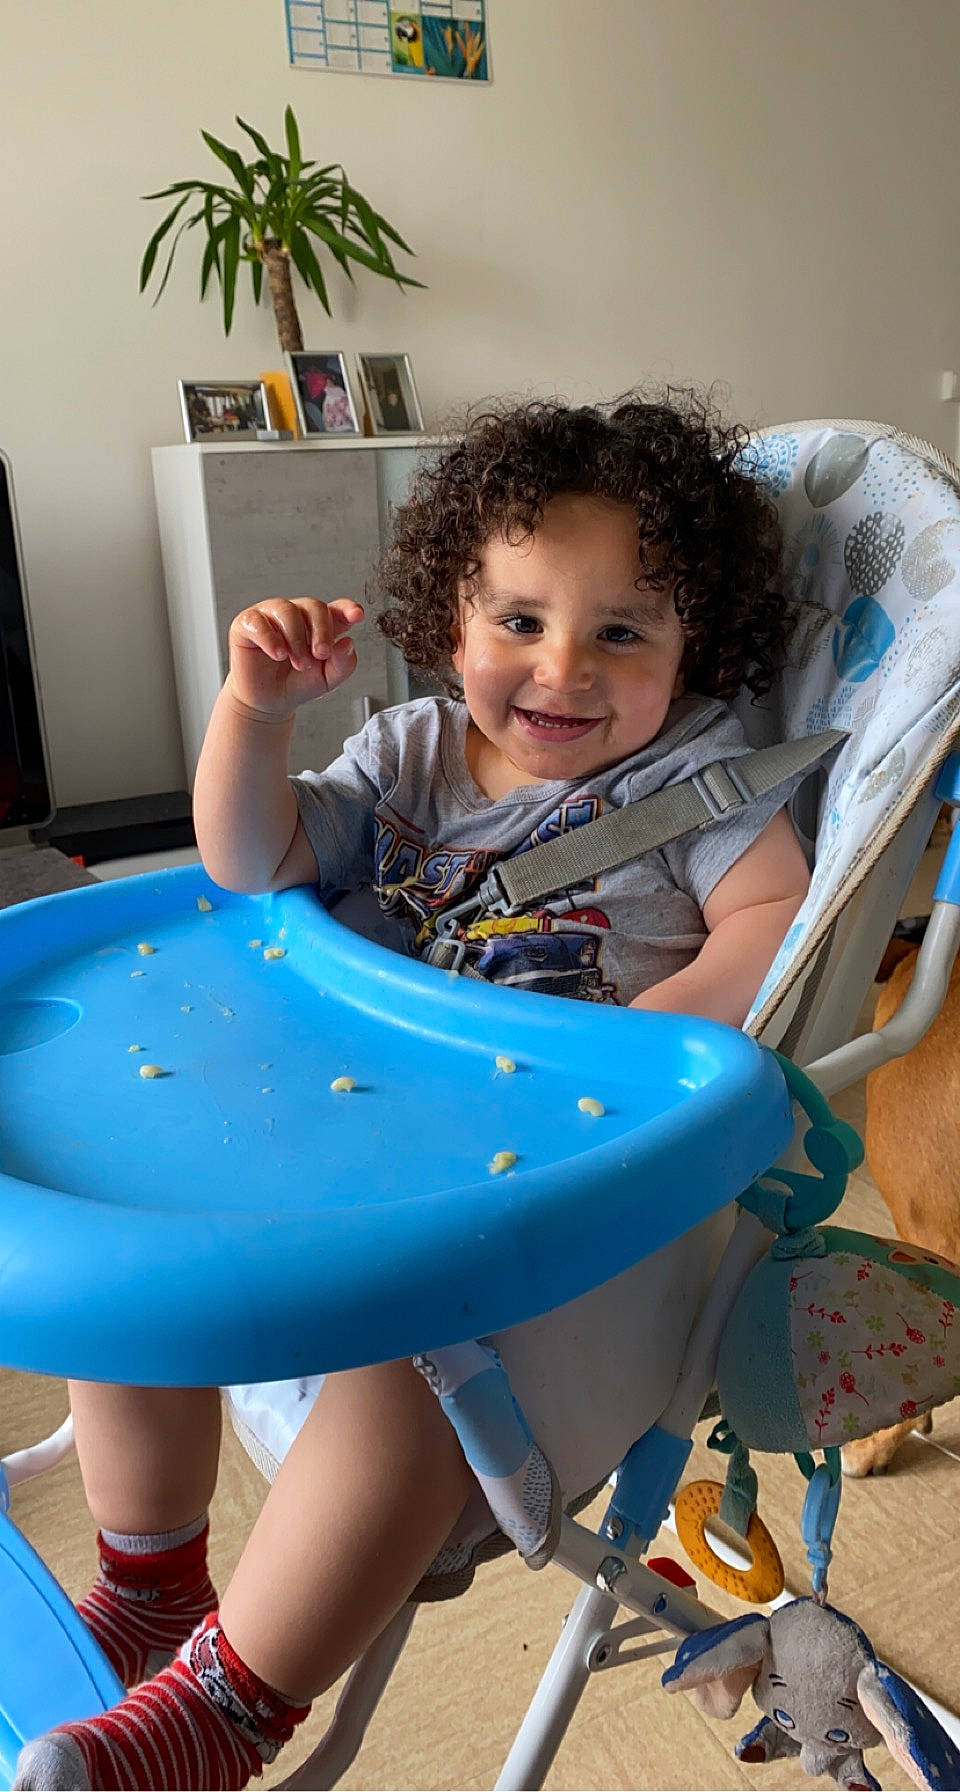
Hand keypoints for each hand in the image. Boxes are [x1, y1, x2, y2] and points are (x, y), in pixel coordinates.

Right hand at [226, 598, 363, 716]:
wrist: (269, 702)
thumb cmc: (297, 684)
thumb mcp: (327, 679)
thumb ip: (342, 664)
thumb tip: (347, 643)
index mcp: (319, 624)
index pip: (336, 608)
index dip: (347, 608)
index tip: (356, 615)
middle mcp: (296, 615)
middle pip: (314, 605)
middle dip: (322, 630)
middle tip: (321, 654)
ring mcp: (270, 616)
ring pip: (287, 610)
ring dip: (296, 638)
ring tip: (299, 663)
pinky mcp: (247, 624)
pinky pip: (257, 621)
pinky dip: (270, 637)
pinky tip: (277, 654)